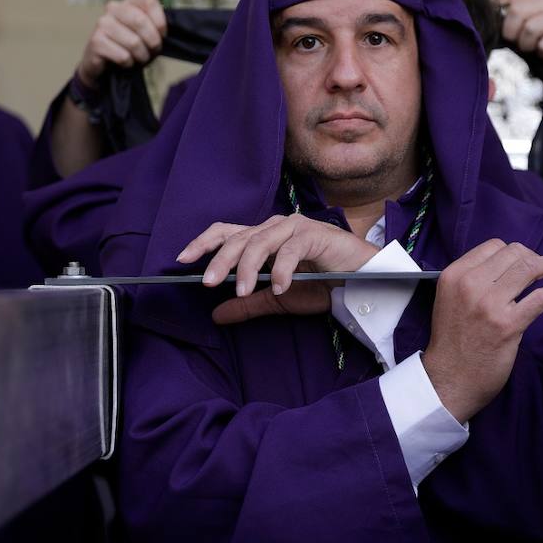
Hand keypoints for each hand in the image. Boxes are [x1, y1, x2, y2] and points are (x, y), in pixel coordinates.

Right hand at [76, 0, 166, 87]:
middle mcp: (113, 8)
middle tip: (152, 52)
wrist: (104, 65)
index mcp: (129, 3)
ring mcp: (102, 23)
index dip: (160, 22)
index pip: (150, 2)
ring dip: (142, 56)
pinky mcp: (96, 41)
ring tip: (139, 58)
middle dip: (153, 42)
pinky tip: (125, 62)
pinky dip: (129, 63)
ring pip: (133, 42)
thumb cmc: (130, 48)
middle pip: (140, 21)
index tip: (162, 36)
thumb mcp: (146, 35)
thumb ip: (156, 26)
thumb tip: (164, 29)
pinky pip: (123, 56)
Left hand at [177, 215, 377, 324]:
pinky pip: (291, 249)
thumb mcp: (277, 300)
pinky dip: (282, 269)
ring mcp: (295, 227)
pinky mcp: (315, 234)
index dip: (203, 243)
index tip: (182, 260)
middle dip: (221, 260)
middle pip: (238, 237)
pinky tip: (280, 287)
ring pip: (260, 241)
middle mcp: (275, 227)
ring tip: (245, 291)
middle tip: (209, 283)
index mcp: (263, 237)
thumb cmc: (320, 286)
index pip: (226, 233)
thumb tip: (216, 315)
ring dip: (248, 267)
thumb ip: (249, 305)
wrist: (360, 283)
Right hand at [421, 240, 542, 422]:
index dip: (513, 252)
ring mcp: (490, 305)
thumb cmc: (453, 340)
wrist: (448, 379)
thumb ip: (473, 279)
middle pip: (514, 254)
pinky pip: (541, 297)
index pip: (493, 246)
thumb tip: (509, 265)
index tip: (523, 260)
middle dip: (532, 256)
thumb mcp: (450, 298)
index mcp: (454, 276)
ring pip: (529, 268)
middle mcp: (470, 285)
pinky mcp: (508, 325)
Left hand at [495, 0, 542, 85]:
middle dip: (512, 34)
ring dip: (529, 46)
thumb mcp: (525, 39)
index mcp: (533, 4)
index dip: (493, 4)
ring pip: (530, 28)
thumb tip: (486, 29)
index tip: (490, 23)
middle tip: (521, 46)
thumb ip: (509, 31)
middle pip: (516, 11)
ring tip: (536, 51)